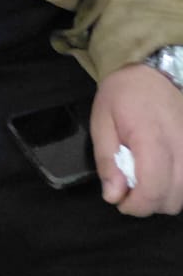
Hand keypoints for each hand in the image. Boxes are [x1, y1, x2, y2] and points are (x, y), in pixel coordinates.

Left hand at [91, 62, 182, 215]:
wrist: (149, 70)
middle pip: (173, 199)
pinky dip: (179, 186)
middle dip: (149, 204)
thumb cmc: (122, 94)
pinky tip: (164, 176)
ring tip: (147, 182)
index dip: (136, 205)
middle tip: (131, 190)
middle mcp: (180, 146)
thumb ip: (107, 160)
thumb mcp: (101, 122)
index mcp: (151, 139)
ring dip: (166, 197)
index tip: (121, 201)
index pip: (153, 190)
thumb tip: (113, 195)